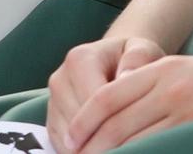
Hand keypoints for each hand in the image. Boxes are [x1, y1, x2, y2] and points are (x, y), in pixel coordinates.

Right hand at [45, 37, 165, 151]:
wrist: (113, 58)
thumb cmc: (131, 57)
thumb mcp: (141, 49)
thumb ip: (137, 59)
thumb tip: (126, 77)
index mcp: (80, 59)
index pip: (94, 102)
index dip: (115, 122)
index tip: (135, 133)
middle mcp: (60, 79)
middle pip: (79, 123)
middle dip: (103, 137)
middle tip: (128, 144)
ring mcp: (52, 101)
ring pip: (68, 138)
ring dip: (91, 145)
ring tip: (117, 145)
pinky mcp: (51, 118)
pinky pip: (61, 144)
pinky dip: (81, 150)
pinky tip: (103, 147)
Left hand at [53, 52, 192, 152]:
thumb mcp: (191, 73)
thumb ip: (155, 91)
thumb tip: (117, 126)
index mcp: (164, 68)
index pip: (108, 97)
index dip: (82, 122)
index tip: (69, 141)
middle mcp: (171, 86)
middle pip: (114, 124)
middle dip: (91, 147)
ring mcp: (187, 111)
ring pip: (134, 142)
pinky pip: (160, 150)